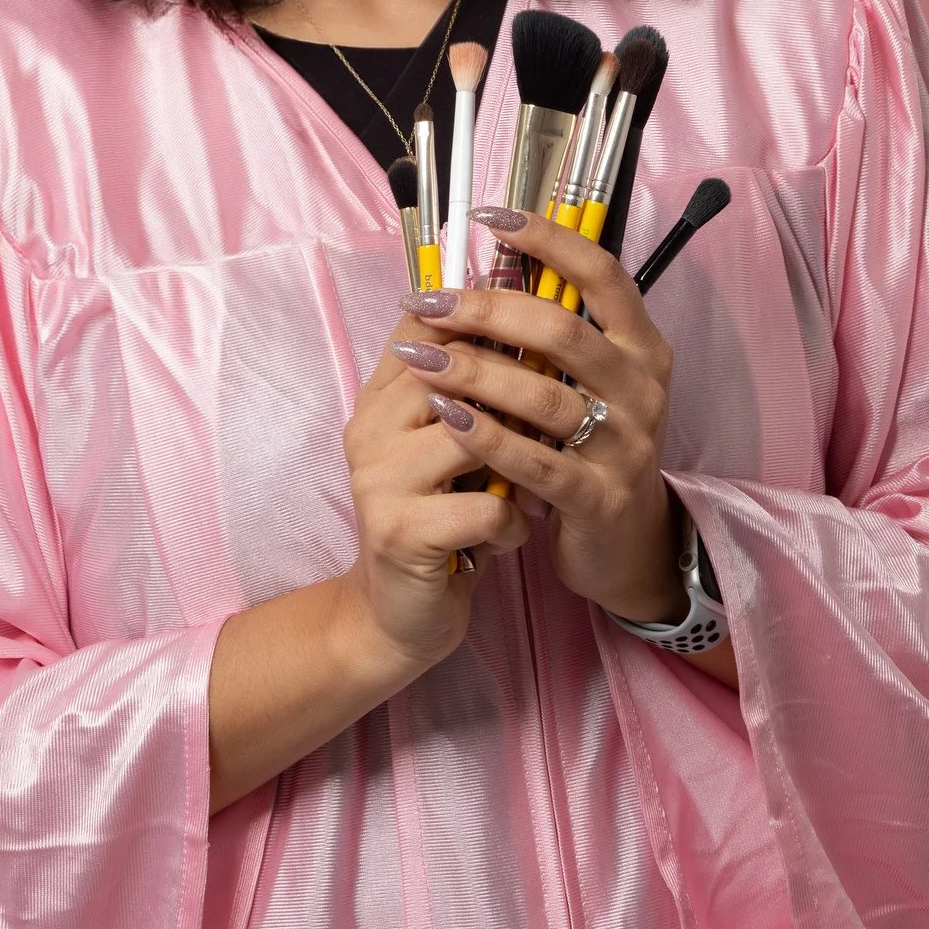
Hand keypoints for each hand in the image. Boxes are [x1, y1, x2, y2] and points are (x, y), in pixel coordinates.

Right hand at [338, 310, 530, 675]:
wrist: (397, 616)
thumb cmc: (440, 520)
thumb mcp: (447, 449)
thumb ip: (467, 394)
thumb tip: (524, 320)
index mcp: (380, 400)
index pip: (424, 326)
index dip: (481, 311)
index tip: (537, 318)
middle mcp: (370, 430)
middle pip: (452, 372)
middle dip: (516, 390)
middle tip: (558, 410)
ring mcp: (379, 480)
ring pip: (471, 436)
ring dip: (517, 461)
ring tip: (529, 485)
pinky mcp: (401, 532)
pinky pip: (483, 507)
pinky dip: (512, 522)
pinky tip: (511, 534)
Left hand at [389, 209, 686, 625]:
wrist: (627, 544)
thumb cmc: (591, 444)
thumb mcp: (586, 383)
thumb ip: (551, 333)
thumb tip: (480, 268)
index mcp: (641, 347)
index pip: (602, 275)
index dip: (548, 240)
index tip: (487, 217)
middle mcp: (641, 389)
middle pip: (562, 332)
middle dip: (488, 309)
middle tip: (430, 301)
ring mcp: (625, 446)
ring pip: (543, 397)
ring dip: (474, 372)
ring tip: (419, 356)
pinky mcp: (599, 498)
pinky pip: (536, 462)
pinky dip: (486, 436)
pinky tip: (445, 417)